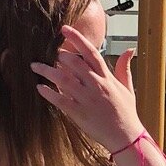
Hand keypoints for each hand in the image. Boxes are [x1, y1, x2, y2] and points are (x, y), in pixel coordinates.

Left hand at [32, 24, 141, 152]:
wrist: (126, 136)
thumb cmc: (126, 113)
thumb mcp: (128, 87)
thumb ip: (124, 67)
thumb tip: (130, 50)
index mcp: (106, 77)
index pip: (90, 52)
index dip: (76, 39)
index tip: (64, 29)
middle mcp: (96, 85)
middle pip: (73, 63)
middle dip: (59, 56)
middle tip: (48, 52)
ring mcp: (86, 99)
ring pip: (63, 79)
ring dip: (47, 71)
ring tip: (35, 65)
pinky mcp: (79, 113)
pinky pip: (60, 100)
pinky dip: (48, 93)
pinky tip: (40, 88)